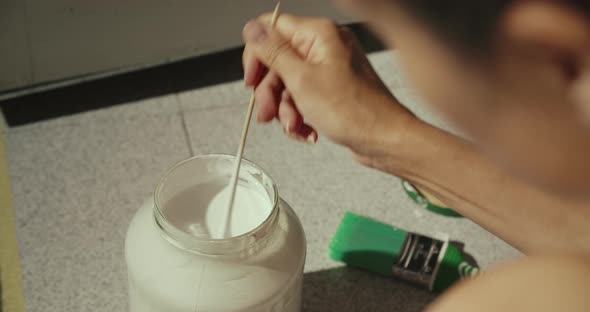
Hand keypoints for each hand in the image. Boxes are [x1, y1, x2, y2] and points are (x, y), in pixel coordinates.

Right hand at [242, 14, 414, 156]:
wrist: (384, 140)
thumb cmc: (354, 111)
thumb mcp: (301, 80)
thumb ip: (273, 53)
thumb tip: (252, 30)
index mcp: (319, 34)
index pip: (272, 28)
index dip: (256, 55)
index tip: (252, 79)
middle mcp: (325, 47)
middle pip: (277, 61)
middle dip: (271, 92)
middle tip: (269, 112)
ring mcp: (329, 69)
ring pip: (288, 84)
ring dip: (285, 109)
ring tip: (294, 126)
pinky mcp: (332, 90)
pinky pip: (303, 98)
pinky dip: (300, 116)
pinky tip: (307, 130)